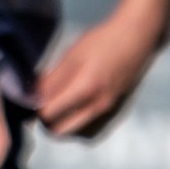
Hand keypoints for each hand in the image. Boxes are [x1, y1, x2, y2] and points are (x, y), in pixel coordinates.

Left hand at [35, 15, 155, 138]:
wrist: (137, 37)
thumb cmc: (103, 40)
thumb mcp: (73, 54)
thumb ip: (53, 78)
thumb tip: (33, 96)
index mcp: (85, 89)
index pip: (49, 114)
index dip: (36, 108)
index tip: (32, 98)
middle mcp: (97, 105)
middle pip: (60, 131)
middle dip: (47, 121)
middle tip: (43, 103)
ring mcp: (107, 109)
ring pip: (74, 129)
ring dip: (62, 121)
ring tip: (58, 101)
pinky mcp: (113, 108)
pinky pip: (88, 122)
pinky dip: (76, 117)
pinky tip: (74, 100)